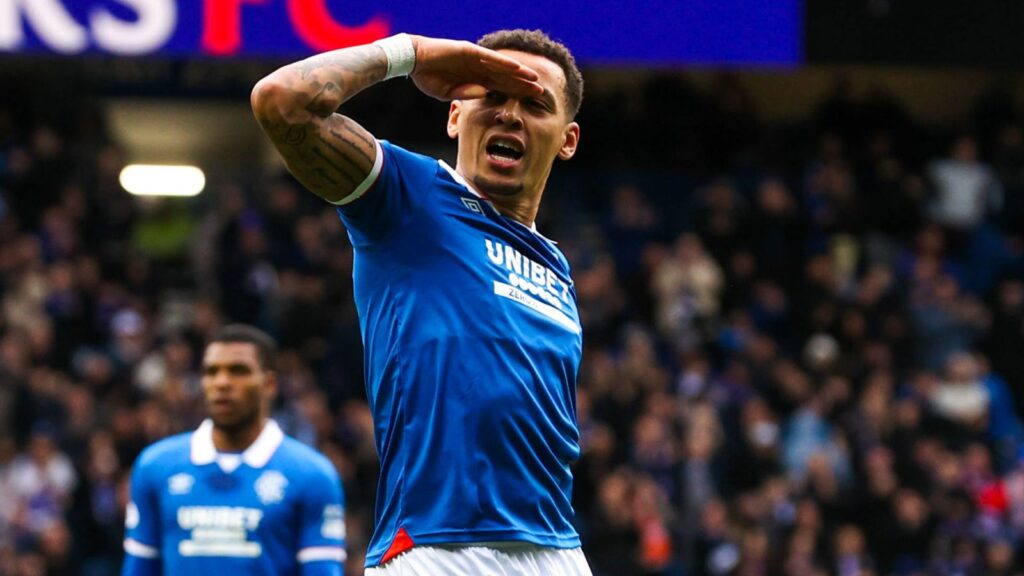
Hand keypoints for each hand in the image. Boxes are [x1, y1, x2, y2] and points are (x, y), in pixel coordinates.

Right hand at [408, 35, 542, 100]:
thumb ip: (465, 94)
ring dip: (519, 73)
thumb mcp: (447, 92)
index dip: (514, 94)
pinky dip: (503, 63)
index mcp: (474, 80)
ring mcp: (475, 59)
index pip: (499, 88)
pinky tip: (517, 68)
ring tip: (535, 79)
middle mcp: (478, 69)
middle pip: (505, 78)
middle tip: (541, 93)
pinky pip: (490, 58)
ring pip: (502, 68)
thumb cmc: (427, 77)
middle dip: (522, 85)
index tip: (529, 103)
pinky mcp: (470, 51)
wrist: (413, 61)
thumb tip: (484, 95)